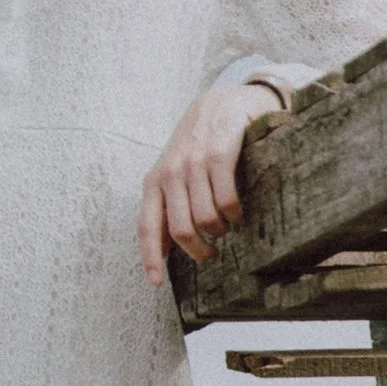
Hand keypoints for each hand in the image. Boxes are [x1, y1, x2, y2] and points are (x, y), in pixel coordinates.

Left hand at [139, 81, 286, 283]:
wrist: (218, 103)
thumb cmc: (197, 146)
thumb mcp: (173, 175)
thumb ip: (168, 207)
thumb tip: (161, 249)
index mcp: (154, 182)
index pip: (147, 226)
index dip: (150, 256)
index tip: (154, 283)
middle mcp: (169, 173)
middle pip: (182, 230)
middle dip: (199, 251)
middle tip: (212, 254)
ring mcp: (193, 162)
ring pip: (205, 217)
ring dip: (221, 230)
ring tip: (228, 226)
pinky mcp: (219, 151)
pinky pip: (226, 197)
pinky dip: (234, 212)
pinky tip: (238, 212)